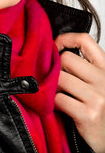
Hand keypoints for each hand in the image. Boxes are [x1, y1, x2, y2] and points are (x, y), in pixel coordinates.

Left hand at [55, 33, 104, 152]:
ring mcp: (98, 97)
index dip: (65, 39)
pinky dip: (53, 102)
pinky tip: (59, 108)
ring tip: (58, 94)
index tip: (54, 45)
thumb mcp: (99, 84)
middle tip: (55, 79)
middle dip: (56, 68)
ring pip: (60, 78)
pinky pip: (58, 99)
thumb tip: (57, 53)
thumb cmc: (102, 112)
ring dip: (53, 87)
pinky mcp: (88, 114)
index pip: (85, 40)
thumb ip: (84, 69)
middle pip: (67, 59)